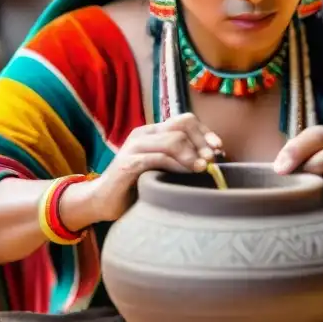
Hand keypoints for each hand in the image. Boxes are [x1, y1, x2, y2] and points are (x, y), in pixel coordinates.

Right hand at [87, 113, 223, 222]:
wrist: (102, 201)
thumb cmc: (137, 185)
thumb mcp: (163, 167)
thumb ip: (181, 158)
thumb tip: (214, 158)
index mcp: (154, 132)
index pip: (186, 120)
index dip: (206, 133)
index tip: (220, 150)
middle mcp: (144, 134)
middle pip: (182, 124)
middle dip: (202, 141)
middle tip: (212, 161)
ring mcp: (135, 146)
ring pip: (173, 139)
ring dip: (193, 154)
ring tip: (203, 169)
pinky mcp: (128, 163)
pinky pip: (159, 158)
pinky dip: (177, 165)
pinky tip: (187, 175)